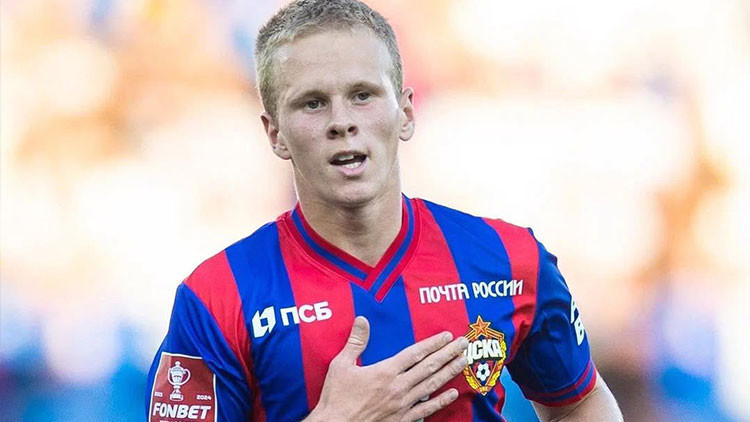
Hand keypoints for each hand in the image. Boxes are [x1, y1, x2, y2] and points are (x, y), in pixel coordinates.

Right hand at [304, 316, 468, 421]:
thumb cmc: (336, 397)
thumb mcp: (341, 365)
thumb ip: (355, 341)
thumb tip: (362, 319)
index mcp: (385, 371)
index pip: (415, 353)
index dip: (433, 343)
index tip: (447, 335)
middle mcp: (398, 387)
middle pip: (429, 367)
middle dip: (448, 354)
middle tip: (464, 343)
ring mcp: (402, 404)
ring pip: (432, 385)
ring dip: (450, 372)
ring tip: (463, 362)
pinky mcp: (402, 419)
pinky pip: (426, 409)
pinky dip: (441, 401)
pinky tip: (453, 394)